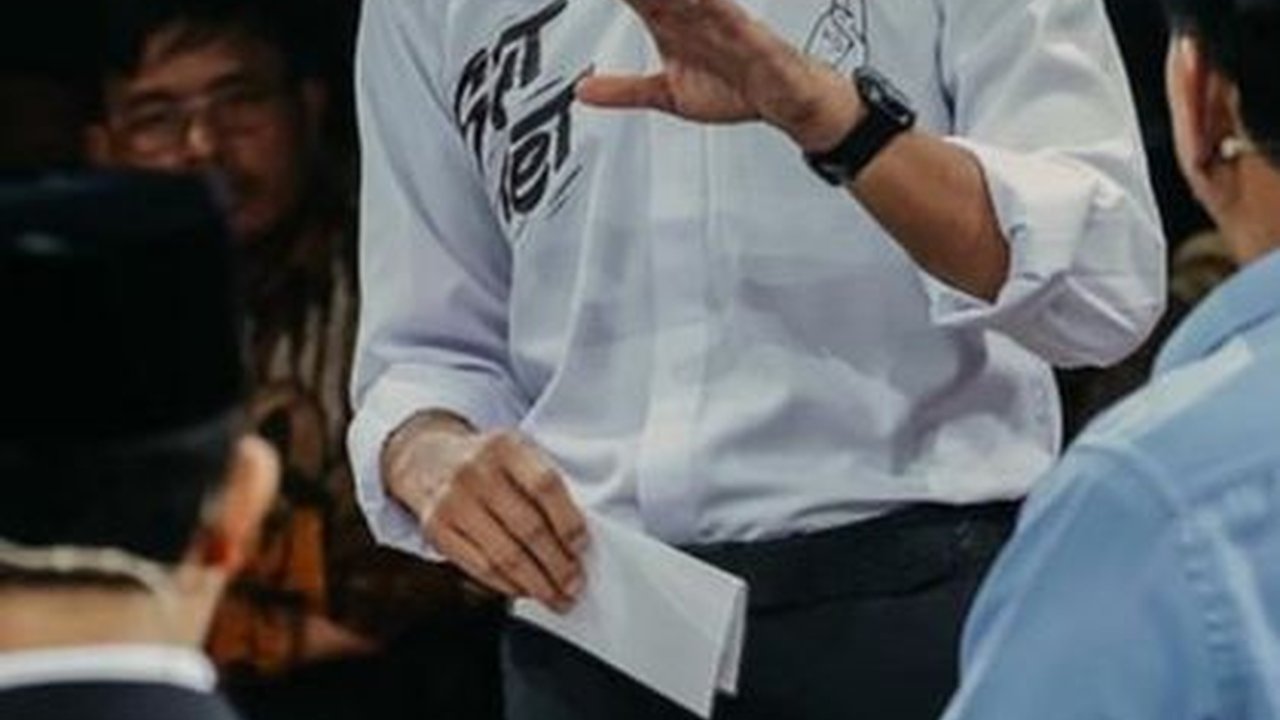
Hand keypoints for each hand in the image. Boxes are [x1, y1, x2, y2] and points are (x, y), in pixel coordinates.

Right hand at [383, 413, 587, 612]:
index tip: (583, 548)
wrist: (425, 457)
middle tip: (575, 585)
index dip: (568, 521)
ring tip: (557, 598)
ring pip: (504, 556)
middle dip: (558, 564)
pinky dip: (508, 586)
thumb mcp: (515, 451)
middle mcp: (474, 472)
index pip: (545, 486)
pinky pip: (479, 568)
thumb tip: (578, 538)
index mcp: (504, 446)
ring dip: (537, 584)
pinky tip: (526, 591)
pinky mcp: (435, 530)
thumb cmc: (486, 461)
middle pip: (527, 527)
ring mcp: (451, 502)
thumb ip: (542, 480)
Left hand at [577, 0, 864, 150]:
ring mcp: (725, 24)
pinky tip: (705, 5)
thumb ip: (624, 91)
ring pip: (695, 0)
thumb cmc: (736, 89)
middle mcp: (697, 17)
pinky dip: (719, 10)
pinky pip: (735, 20)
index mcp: (674, 25)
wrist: (786, 103)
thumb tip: (584, 90)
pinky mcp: (754, 40)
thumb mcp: (667, 96)